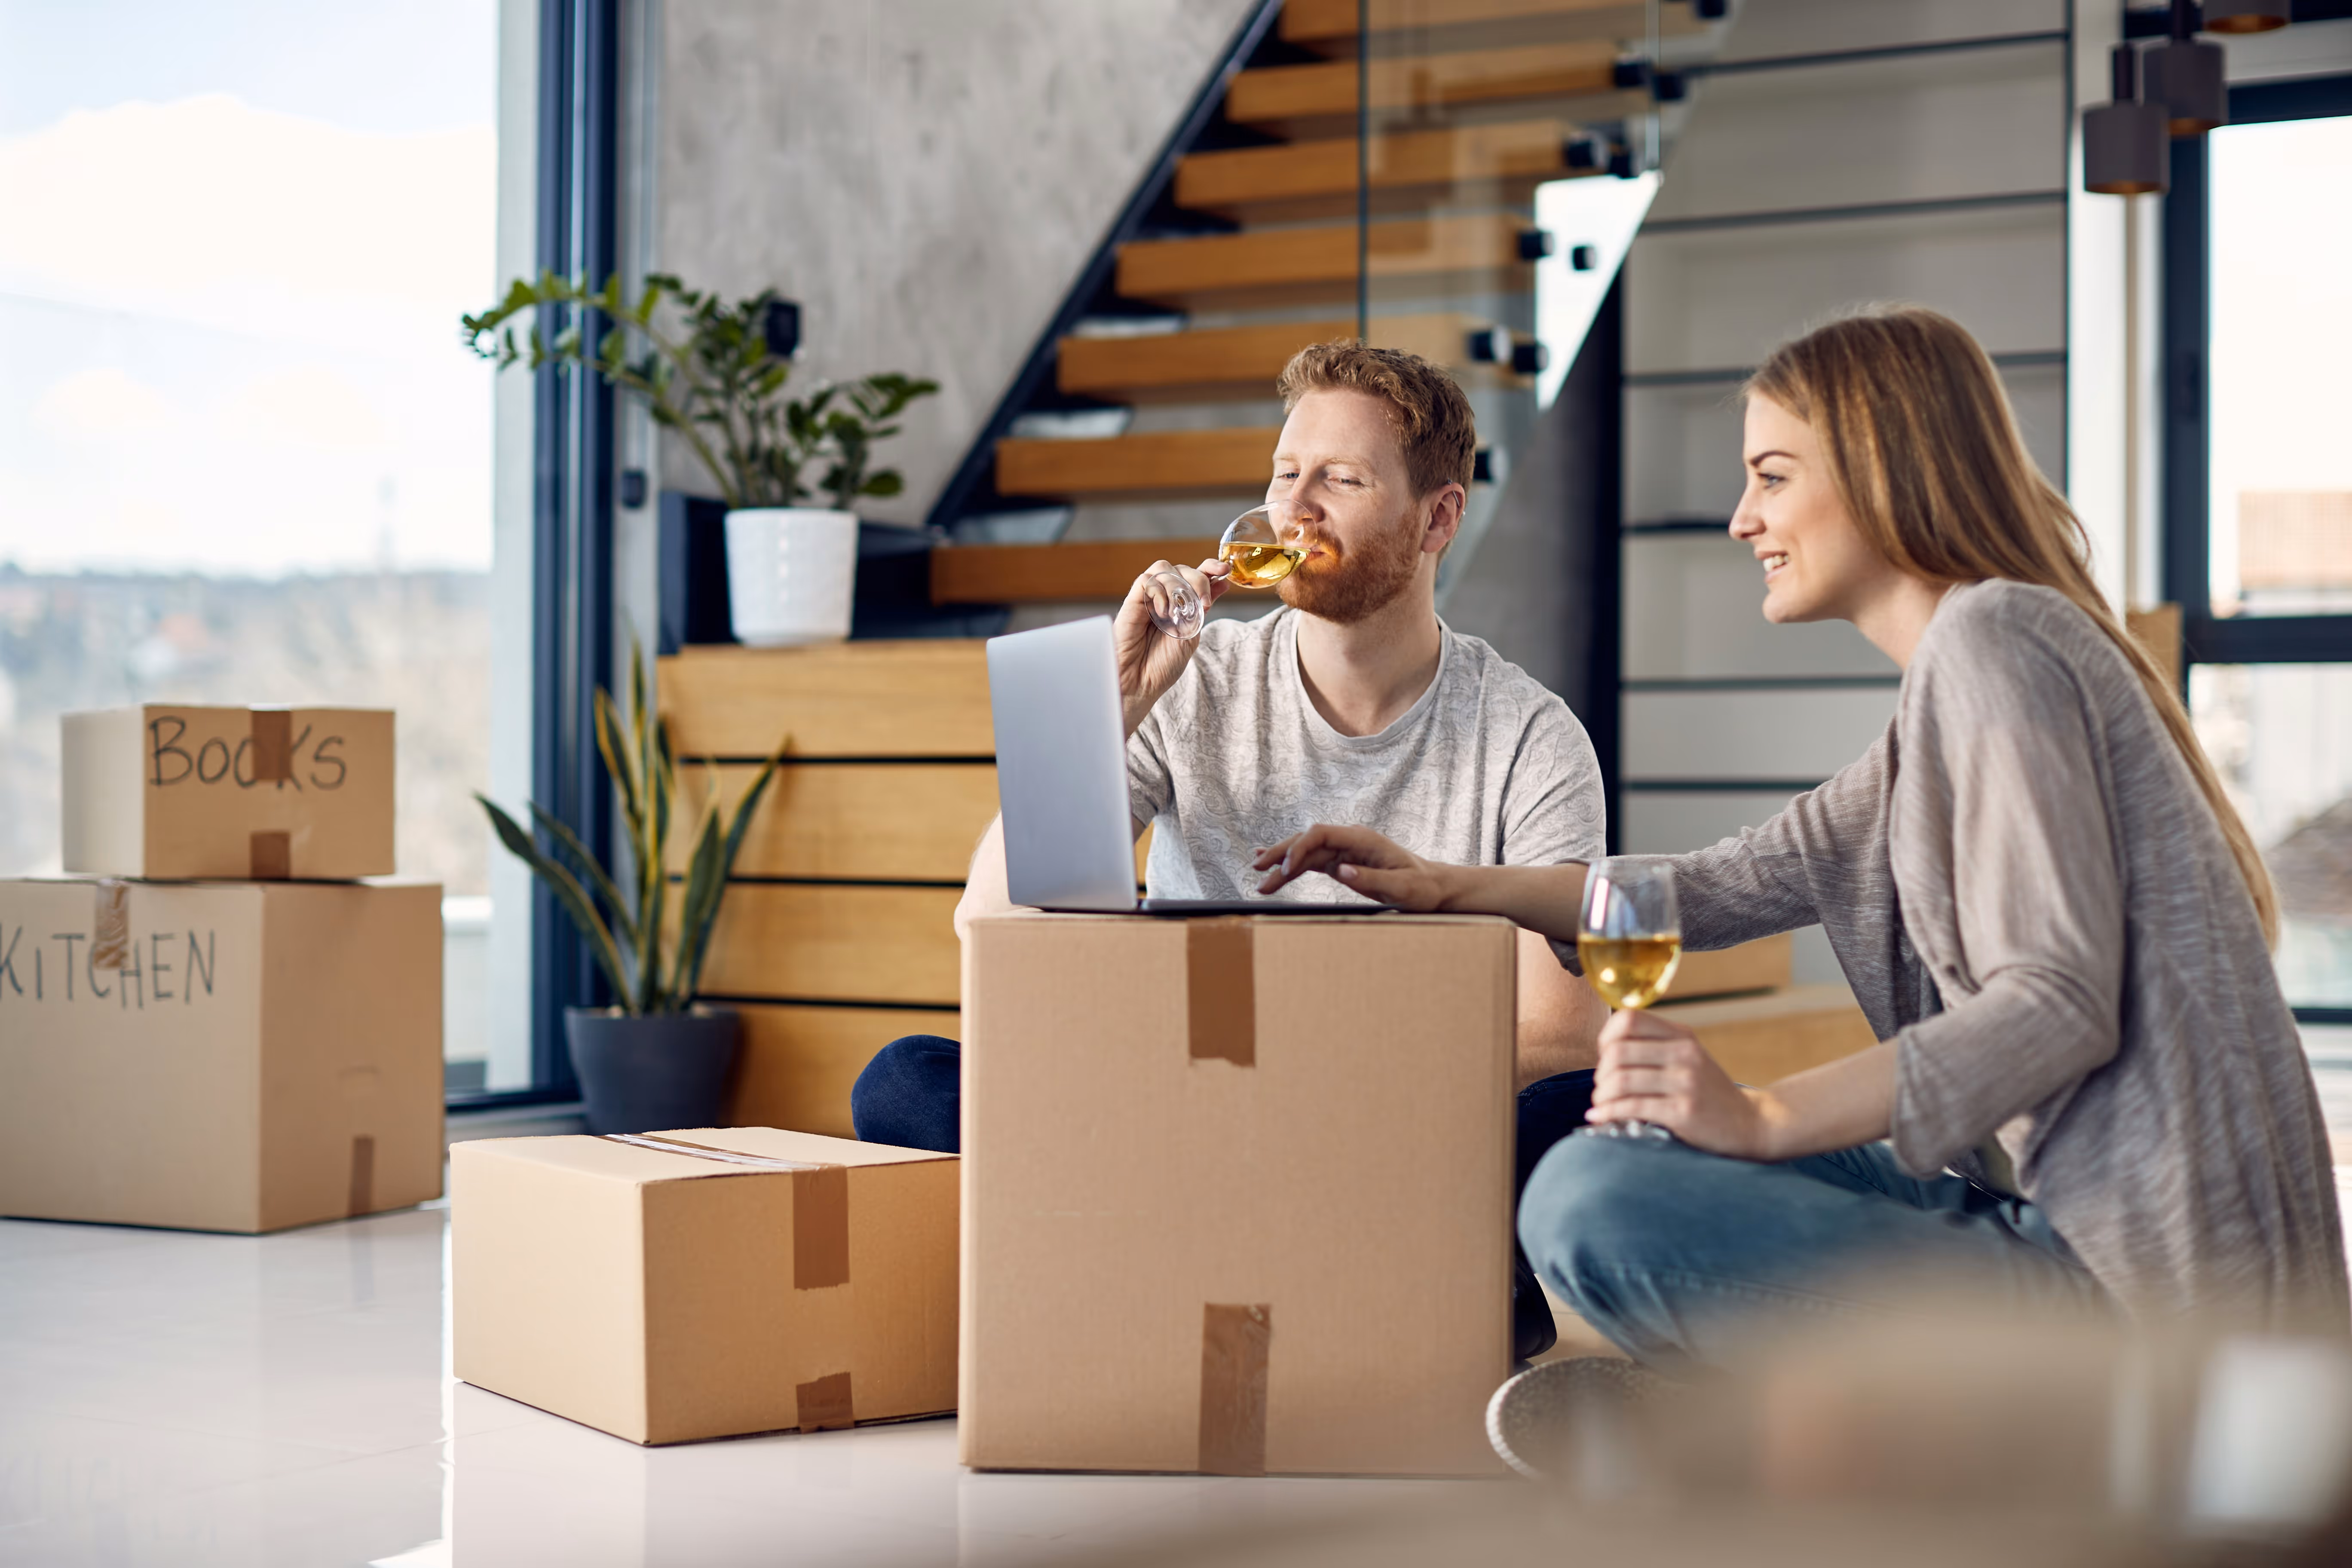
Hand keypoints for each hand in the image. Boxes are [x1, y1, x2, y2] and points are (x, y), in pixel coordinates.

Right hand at [1115, 557, 1229, 735]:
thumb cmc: (1162, 664)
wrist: (1139, 683)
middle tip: (1204, 603)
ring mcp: (1149, 598)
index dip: (1211, 567)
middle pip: (1183, 569)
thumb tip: (1222, 583)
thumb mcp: (1192, 634)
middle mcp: (1165, 598)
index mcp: (1182, 605)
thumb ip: (1202, 608)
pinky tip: (1162, 612)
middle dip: (1199, 580)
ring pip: (1164, 568)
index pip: (1197, 574)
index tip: (1225, 569)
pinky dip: (1159, 591)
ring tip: (1178, 612)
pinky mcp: (1132, 601)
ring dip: (1178, 585)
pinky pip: (1146, 580)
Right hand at [1249, 823, 1454, 909]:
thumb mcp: (1401, 888)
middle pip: (1307, 839)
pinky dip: (1292, 865)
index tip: (1286, 870)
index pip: (1321, 833)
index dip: (1299, 848)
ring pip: (1305, 852)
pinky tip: (1273, 867)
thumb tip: (1341, 870)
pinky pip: (1311, 861)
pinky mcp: (1342, 863)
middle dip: (1280, 853)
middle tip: (1256, 870)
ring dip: (1281, 864)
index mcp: (1362, 839)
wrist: (1433, 886)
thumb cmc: (1421, 887)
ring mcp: (1344, 850)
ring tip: (1258, 878)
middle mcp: (1350, 839)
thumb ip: (1371, 878)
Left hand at [1589, 1007, 1782, 1159]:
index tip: (1604, 1057)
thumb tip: (1605, 1051)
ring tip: (1601, 1104)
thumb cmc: (1709, 1092)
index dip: (1606, 1037)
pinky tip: (1600, 1117)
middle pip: (1618, 1051)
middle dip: (1600, 1072)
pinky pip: (1633, 1107)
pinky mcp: (1683, 1111)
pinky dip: (1608, 1112)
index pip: (1628, 1019)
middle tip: (1602, 1087)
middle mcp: (1684, 1053)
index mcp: (1682, 1035)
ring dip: (1602, 1095)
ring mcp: (1685, 1082)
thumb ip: (1655, 1047)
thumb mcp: (1688, 1058)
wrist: (1751, 1123)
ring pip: (1621, 1079)